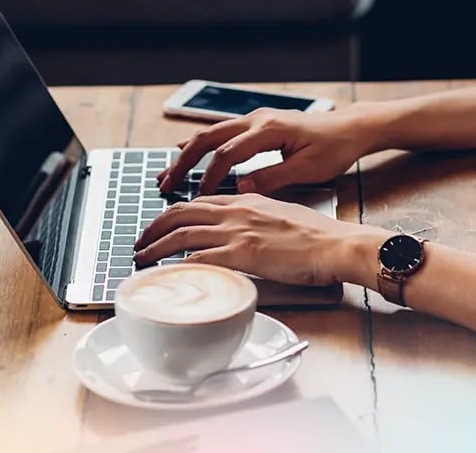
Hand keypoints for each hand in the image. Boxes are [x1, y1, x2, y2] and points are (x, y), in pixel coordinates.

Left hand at [133, 193, 391, 286]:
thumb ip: (257, 220)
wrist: (336, 244)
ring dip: (156, 247)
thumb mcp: (281, 216)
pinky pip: (199, 257)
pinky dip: (178, 265)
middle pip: (181, 212)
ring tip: (141, 259)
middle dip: (153, 227)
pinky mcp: (243, 254)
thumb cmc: (317, 236)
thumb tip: (243, 233)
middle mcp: (236, 211)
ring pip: (182, 234)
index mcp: (246, 200)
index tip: (162, 225)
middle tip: (140, 242)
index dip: (174, 213)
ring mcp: (238, 232)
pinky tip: (166, 274)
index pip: (199, 202)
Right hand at [159, 105, 377, 194]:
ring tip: (167, 175)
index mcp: (268, 130)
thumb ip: (272, 178)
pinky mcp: (258, 125)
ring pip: (211, 134)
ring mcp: (255, 119)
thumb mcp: (308, 169)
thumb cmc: (335, 148)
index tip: (198, 199)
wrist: (351, 128)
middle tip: (164, 184)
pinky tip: (186, 157)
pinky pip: (222, 134)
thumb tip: (241, 189)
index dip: (209, 177)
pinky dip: (202, 148)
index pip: (227, 154)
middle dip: (183, 163)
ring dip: (187, 154)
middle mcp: (257, 120)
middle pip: (208, 138)